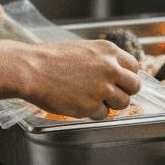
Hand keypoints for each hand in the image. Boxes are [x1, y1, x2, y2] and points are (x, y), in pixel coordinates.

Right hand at [21, 40, 142, 120]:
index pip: (134, 66)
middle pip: (134, 86)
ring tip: (93, 100)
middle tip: (111, 94)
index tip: (120, 82)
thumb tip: (114, 71)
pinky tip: (80, 104)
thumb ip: (102, 60)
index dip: (127, 76)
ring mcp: (102, 88)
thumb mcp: (82, 49)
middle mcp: (110, 68)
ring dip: (111, 104)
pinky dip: (94, 113)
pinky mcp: (92, 105)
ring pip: (123, 103)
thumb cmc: (49, 59)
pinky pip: (104, 115)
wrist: (30, 70)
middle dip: (124, 92)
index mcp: (108, 51)